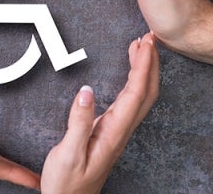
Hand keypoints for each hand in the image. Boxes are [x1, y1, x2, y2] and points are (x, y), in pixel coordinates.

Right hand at [41, 33, 158, 193]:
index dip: (142, 67)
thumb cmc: (67, 183)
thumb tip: (85, 90)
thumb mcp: (67, 154)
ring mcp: (118, 129)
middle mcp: (121, 130)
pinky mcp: (111, 129)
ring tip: (140, 47)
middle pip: (147, 92)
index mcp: (113, 133)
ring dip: (144, 69)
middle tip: (148, 38)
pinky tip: (128, 72)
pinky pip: (131, 99)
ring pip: (141, 95)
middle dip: (151, 63)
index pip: (135, 94)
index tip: (144, 44)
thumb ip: (77, 123)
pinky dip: (134, 79)